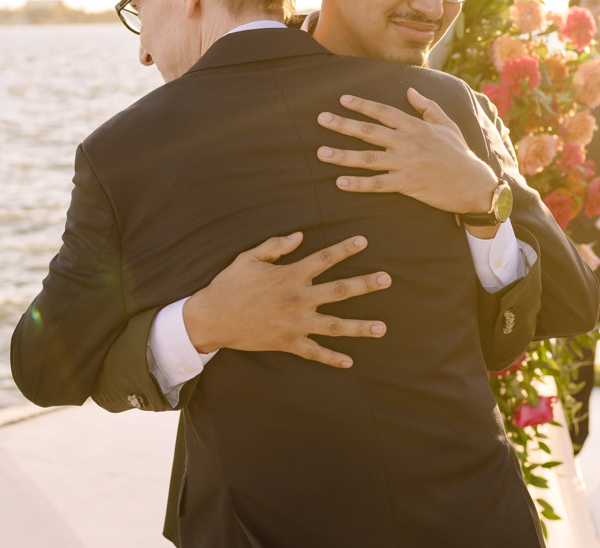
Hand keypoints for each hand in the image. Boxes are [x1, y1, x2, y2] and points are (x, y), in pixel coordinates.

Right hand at [183, 233, 388, 367]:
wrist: (213, 318)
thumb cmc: (229, 285)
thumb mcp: (249, 258)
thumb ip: (275, 246)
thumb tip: (299, 236)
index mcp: (290, 276)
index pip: (324, 259)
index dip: (344, 249)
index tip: (363, 241)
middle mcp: (298, 299)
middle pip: (339, 291)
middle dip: (365, 284)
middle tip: (387, 279)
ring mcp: (295, 323)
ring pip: (335, 326)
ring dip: (360, 327)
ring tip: (382, 328)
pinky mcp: (288, 342)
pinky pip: (314, 352)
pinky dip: (331, 358)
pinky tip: (349, 362)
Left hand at [316, 89, 498, 214]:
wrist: (475, 185)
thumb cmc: (460, 154)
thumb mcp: (447, 124)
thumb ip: (427, 106)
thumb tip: (410, 89)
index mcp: (417, 127)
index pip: (384, 112)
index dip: (363, 105)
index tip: (343, 99)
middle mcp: (409, 142)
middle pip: (370, 132)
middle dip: (344, 125)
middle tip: (321, 119)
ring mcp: (408, 163)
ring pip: (369, 158)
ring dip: (343, 155)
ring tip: (321, 152)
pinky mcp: (408, 184)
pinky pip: (378, 183)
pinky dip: (358, 184)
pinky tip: (340, 182)